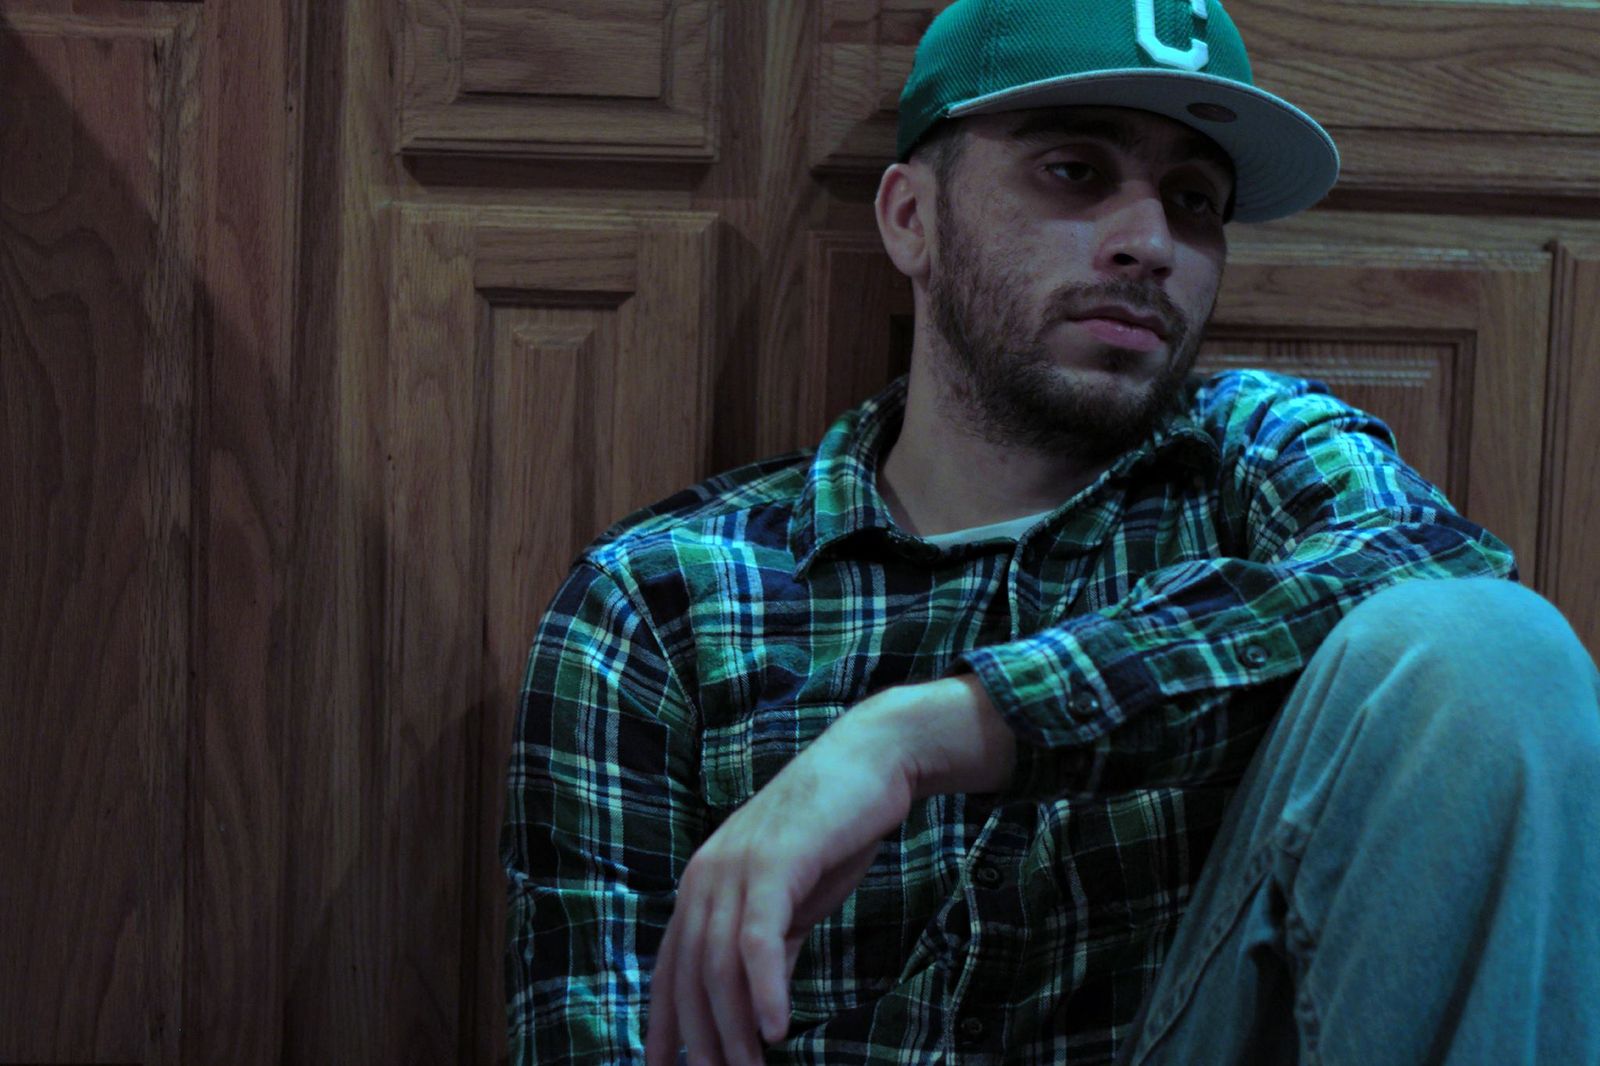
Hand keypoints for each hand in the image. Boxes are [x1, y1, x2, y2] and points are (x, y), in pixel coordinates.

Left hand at [644, 675, 1014, 1064]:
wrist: (870, 760)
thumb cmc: (833, 828)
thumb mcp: (793, 897)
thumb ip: (771, 945)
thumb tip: (760, 1004)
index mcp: (703, 883)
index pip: (670, 967)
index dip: (663, 1024)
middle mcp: (706, 876)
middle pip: (690, 977)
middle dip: (701, 1042)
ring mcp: (736, 867)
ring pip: (720, 967)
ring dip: (734, 1031)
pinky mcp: (774, 863)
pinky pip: (759, 941)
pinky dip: (766, 991)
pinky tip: (777, 1030)